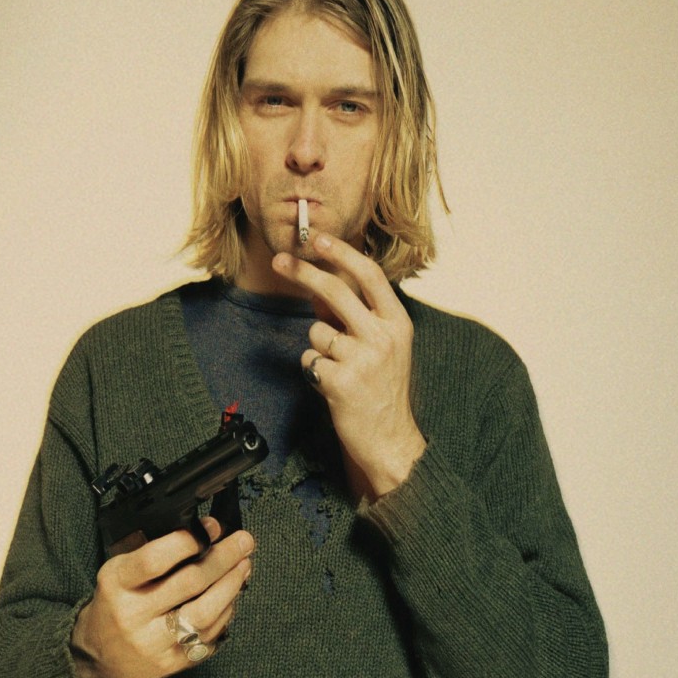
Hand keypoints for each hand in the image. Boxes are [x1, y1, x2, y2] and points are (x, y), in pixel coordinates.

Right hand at [70, 518, 254, 677]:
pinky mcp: (172, 663)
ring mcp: (153, 643)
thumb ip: (159, 550)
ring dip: (231, 586)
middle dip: (224, 558)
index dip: (188, 541)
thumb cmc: (119, 600)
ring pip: (205, 613)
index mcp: (117, 584)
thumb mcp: (122, 569)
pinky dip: (225, 611)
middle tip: (244, 542)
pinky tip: (230, 596)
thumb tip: (210, 531)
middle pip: (189, 583)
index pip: (154, 560)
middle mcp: (133, 615)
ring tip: (244, 566)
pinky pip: (208, 635)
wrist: (101, 653)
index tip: (212, 527)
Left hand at [272, 233, 425, 501]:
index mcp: (398, 323)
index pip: (370, 276)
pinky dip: (314, 371)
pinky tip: (332, 386)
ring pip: (317, 332)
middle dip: (304, 272)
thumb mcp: (382, 347)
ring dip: (318, 347)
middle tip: (280, 261)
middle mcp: (383, 337)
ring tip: (338, 369)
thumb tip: (320, 284)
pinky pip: (309, 360)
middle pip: (336, 291)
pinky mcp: (340, 382)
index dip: (342, 253)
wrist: (389, 439)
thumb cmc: (382, 390)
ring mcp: (363, 360)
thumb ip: (355, 316)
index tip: (317, 239)